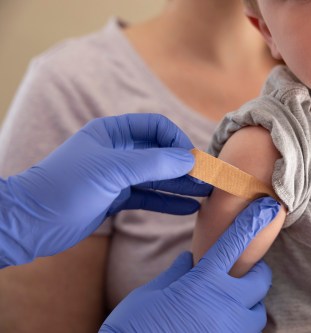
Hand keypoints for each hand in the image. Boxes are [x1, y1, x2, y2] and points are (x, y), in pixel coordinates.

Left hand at [0, 114, 210, 266]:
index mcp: (113, 133)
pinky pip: (148, 197)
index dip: (176, 140)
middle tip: (208, 178)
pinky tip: (188, 207)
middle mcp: (118, 151)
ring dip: (180, 184)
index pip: (155, 127)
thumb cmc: (66, 186)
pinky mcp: (115, 199)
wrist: (32, 222)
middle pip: (159, 153)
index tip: (193, 158)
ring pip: (156, 177)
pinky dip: (167, 202)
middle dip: (184, 165)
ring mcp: (117, 176)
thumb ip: (154, 163)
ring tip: (205, 193)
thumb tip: (189, 158)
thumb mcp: (113, 169)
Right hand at [100, 197, 280, 332]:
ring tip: (231, 303)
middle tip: (244, 270)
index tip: (266, 208)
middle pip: (260, 279)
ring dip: (250, 304)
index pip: (234, 243)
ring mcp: (231, 331)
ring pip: (259, 312)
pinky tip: (223, 324)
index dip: (252, 222)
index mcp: (203, 282)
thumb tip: (188, 260)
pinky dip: (241, 325)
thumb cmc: (133, 327)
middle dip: (256, 271)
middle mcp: (225, 305)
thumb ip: (176, 274)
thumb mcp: (150, 294)